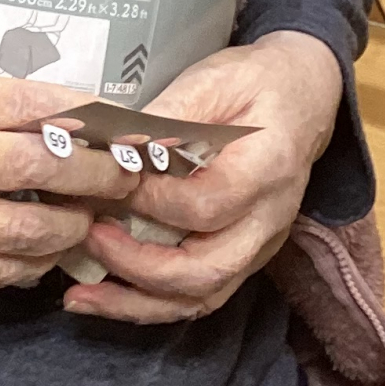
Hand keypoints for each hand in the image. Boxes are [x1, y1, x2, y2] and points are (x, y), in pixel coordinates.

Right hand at [0, 59, 133, 287]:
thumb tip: (77, 111)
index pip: (31, 107)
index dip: (88, 117)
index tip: (125, 124)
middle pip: (37, 169)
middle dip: (97, 172)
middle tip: (127, 171)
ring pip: (25, 232)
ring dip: (75, 224)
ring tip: (92, 212)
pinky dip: (36, 261)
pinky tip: (51, 244)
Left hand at [63, 31, 343, 327]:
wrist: (303, 99)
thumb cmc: (255, 84)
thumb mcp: (214, 81)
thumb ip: (168, 117)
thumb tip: (118, 148)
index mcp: (268, 168)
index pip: (207, 205)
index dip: (151, 201)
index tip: (111, 182)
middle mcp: (270, 219)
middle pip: (206, 271)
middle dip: (137, 265)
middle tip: (89, 236)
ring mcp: (260, 246)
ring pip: (202, 298)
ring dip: (137, 303)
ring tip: (81, 295)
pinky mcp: (244, 258)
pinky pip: (200, 296)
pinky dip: (150, 305)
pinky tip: (106, 297)